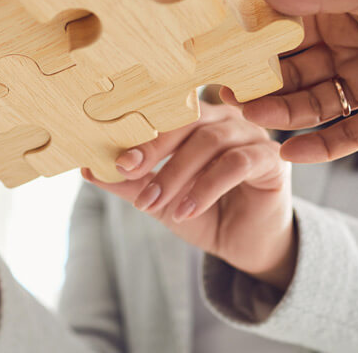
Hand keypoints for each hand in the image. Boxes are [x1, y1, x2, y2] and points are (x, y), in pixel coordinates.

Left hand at [91, 103, 294, 289]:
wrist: (241, 245)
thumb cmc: (201, 212)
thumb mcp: (158, 197)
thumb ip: (128, 182)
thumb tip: (86, 168)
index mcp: (196, 118)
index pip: (165, 112)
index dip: (140, 132)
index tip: (118, 161)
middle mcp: (225, 118)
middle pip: (187, 119)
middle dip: (155, 148)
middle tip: (130, 176)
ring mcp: (251, 134)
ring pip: (209, 142)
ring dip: (176, 175)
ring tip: (155, 205)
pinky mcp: (271, 159)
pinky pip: (236, 164)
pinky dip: (206, 187)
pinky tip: (186, 210)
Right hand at [222, 0, 357, 162]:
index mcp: (338, 13)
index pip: (284, 30)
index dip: (252, 42)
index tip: (220, 52)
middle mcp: (347, 49)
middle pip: (292, 72)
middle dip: (260, 83)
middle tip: (227, 94)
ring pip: (314, 104)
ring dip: (283, 111)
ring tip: (253, 116)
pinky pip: (349, 135)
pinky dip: (321, 147)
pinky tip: (290, 152)